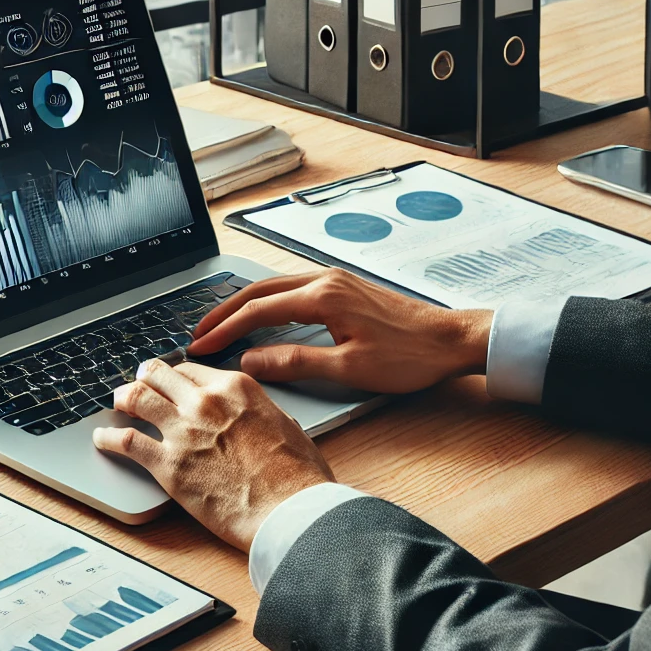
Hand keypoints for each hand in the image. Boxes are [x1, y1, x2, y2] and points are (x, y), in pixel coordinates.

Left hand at [93, 358, 332, 550]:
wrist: (290, 512)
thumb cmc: (297, 476)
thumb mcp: (286, 425)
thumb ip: (261, 412)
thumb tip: (257, 416)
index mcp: (235, 388)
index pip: (192, 369)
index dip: (177, 376)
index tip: (171, 382)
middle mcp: (205, 401)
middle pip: (159, 375)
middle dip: (145, 377)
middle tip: (138, 384)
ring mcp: (183, 431)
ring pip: (137, 398)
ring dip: (124, 397)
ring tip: (117, 402)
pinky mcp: (168, 465)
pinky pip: (126, 442)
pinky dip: (109, 437)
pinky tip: (102, 439)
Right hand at [187, 269, 492, 393]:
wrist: (452, 340)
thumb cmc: (409, 356)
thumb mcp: (349, 369)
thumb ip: (294, 362)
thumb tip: (251, 362)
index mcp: (322, 298)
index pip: (257, 311)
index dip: (224, 329)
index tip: (201, 346)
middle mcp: (324, 281)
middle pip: (258, 291)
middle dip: (223, 311)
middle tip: (198, 333)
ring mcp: (334, 281)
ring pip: (273, 287)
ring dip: (243, 304)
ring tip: (220, 324)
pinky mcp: (343, 288)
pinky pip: (291, 290)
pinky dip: (265, 302)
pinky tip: (260, 316)